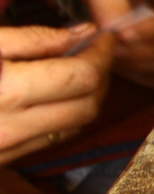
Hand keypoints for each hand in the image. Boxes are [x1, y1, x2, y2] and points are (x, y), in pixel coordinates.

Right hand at [0, 25, 112, 165]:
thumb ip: (33, 39)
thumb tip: (83, 34)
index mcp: (6, 93)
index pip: (82, 77)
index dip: (101, 54)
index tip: (103, 38)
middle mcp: (12, 128)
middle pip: (88, 105)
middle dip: (101, 76)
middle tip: (96, 53)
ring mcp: (10, 149)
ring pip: (77, 125)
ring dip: (89, 97)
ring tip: (79, 70)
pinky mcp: (6, 160)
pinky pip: (54, 138)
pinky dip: (68, 115)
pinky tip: (56, 95)